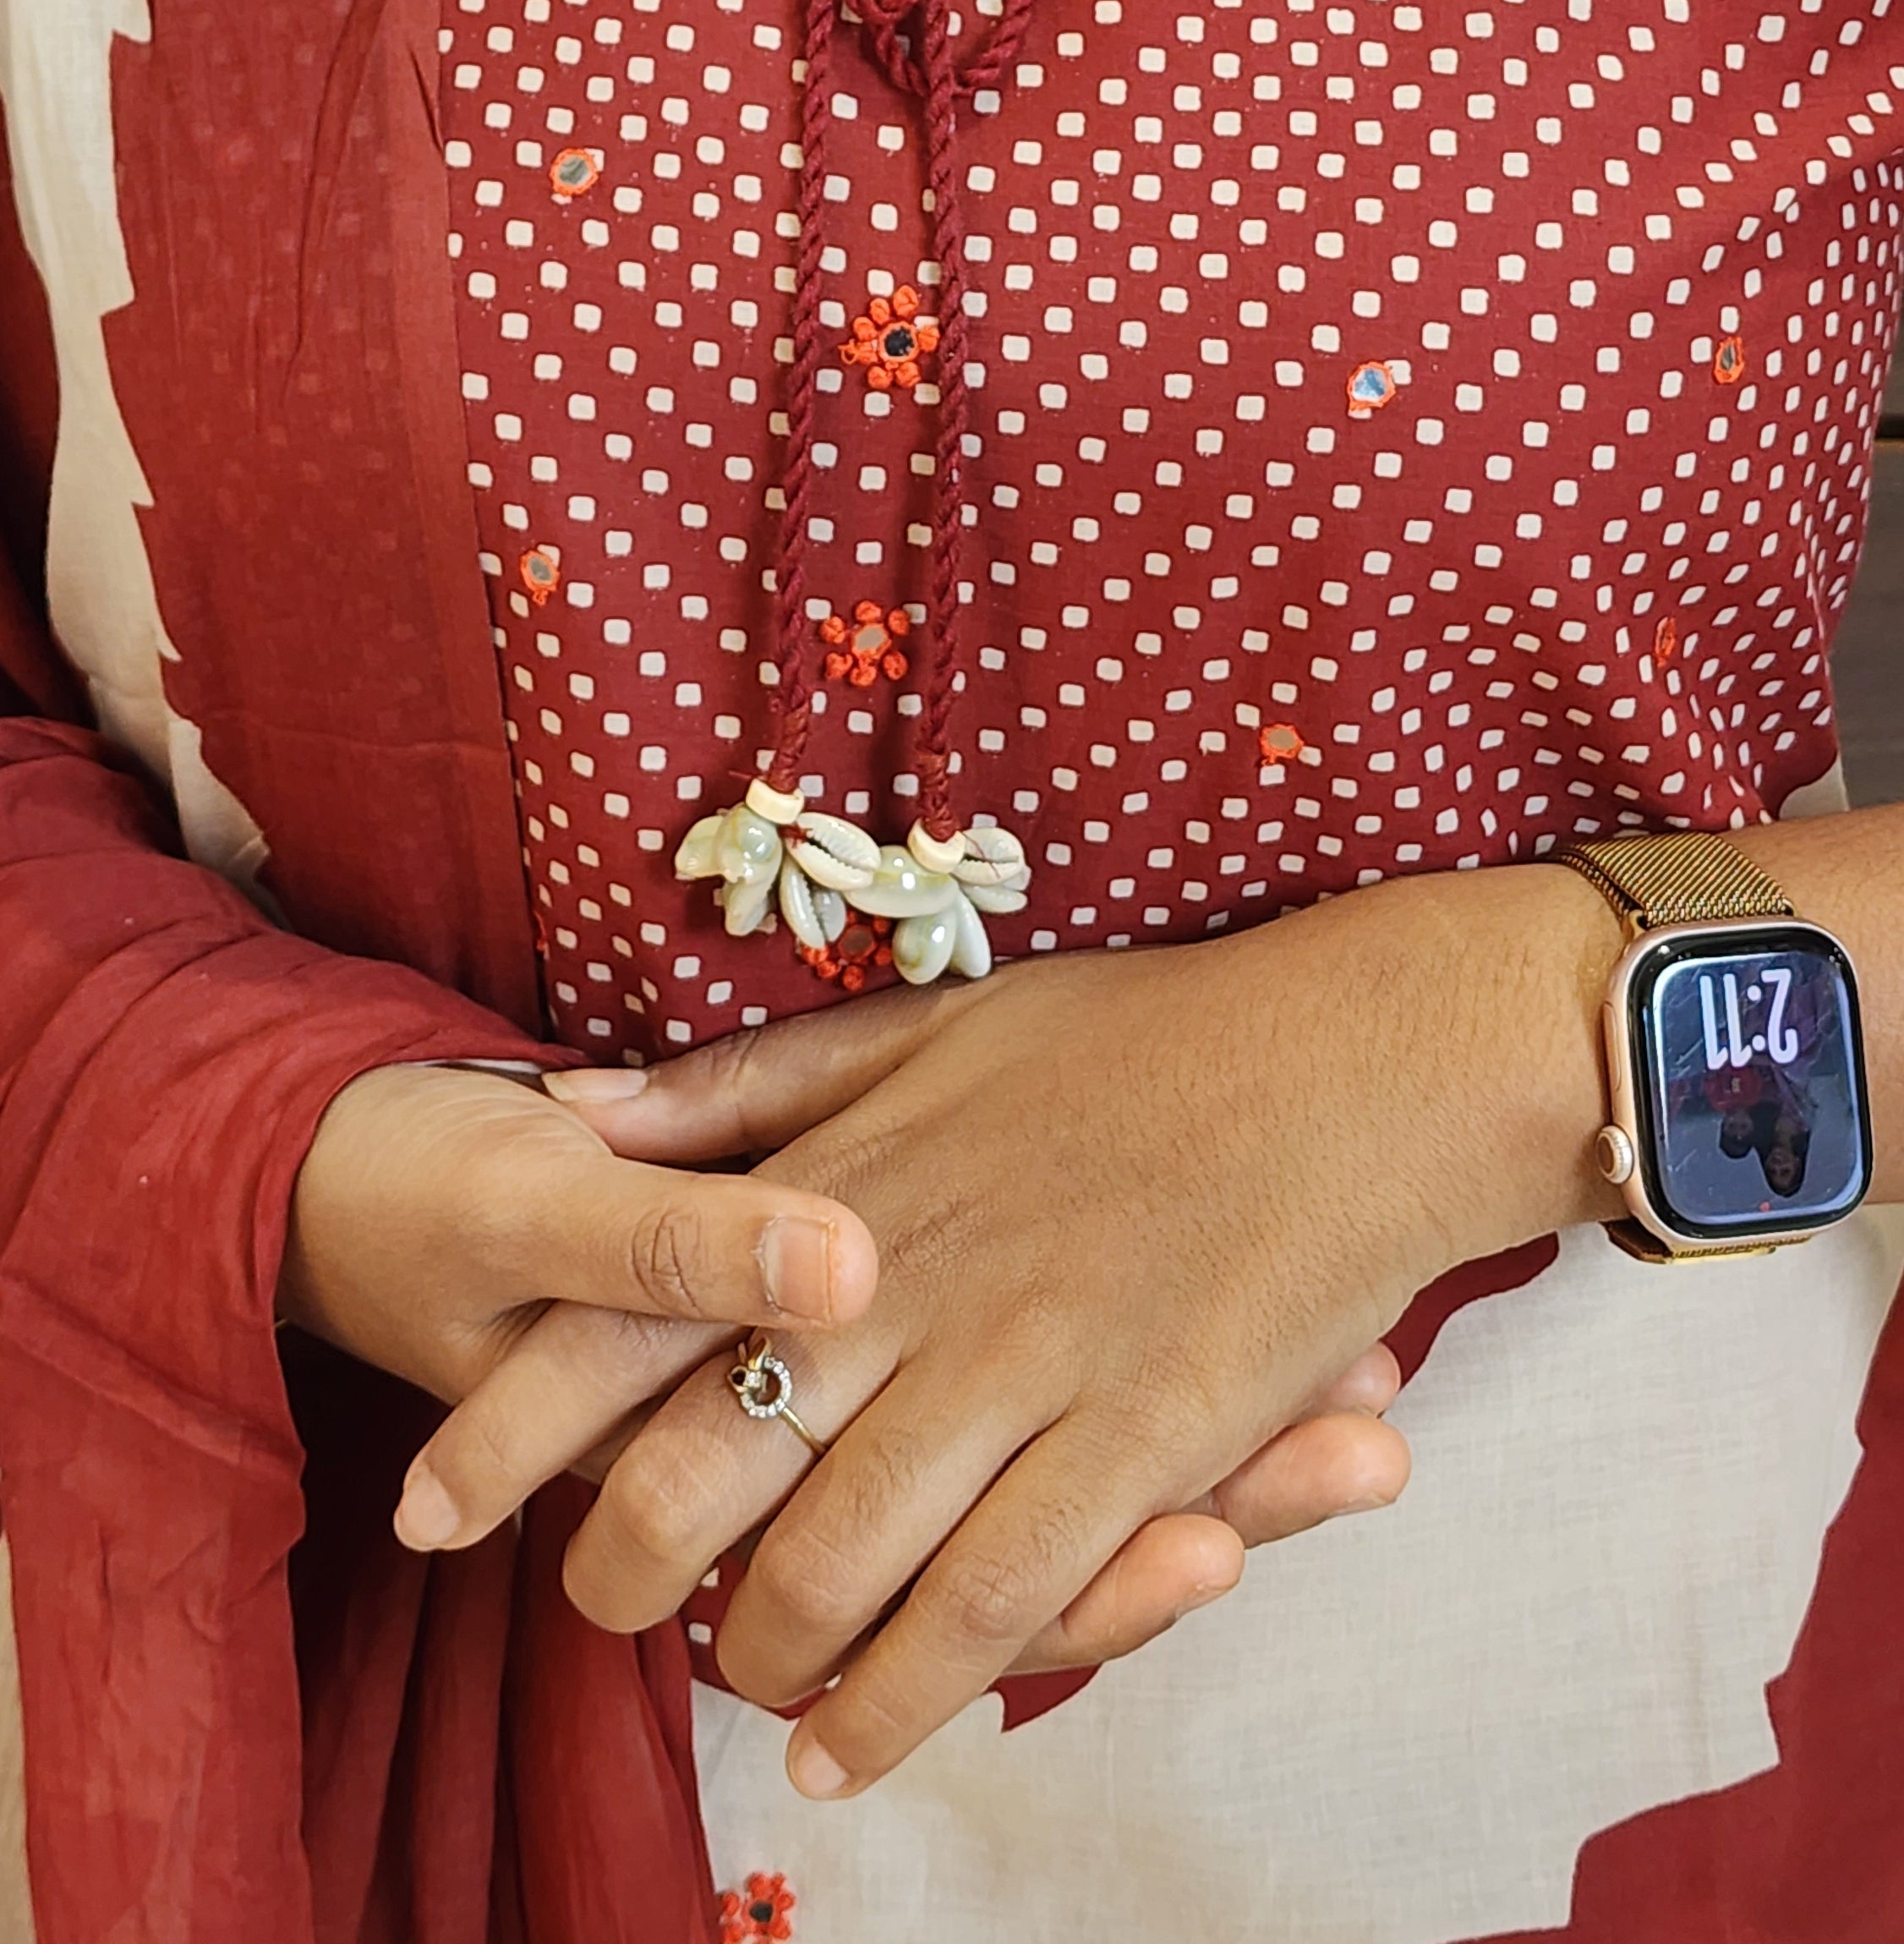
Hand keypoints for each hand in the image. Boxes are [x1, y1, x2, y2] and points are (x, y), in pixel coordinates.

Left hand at [382, 1028, 1410, 1671]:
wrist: (1357, 1061)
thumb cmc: (1144, 1038)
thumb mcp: (925, 1029)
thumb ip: (749, 1086)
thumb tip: (580, 1107)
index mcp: (847, 1179)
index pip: (632, 1310)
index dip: (517, 1420)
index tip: (430, 1505)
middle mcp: (907, 1280)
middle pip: (707, 1468)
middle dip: (628, 1572)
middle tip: (601, 1620)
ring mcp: (1023, 1369)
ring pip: (838, 1567)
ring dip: (763, 1658)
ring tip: (739, 1691)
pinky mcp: (1135, 1446)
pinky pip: (988, 1610)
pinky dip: (901, 1701)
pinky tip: (853, 1750)